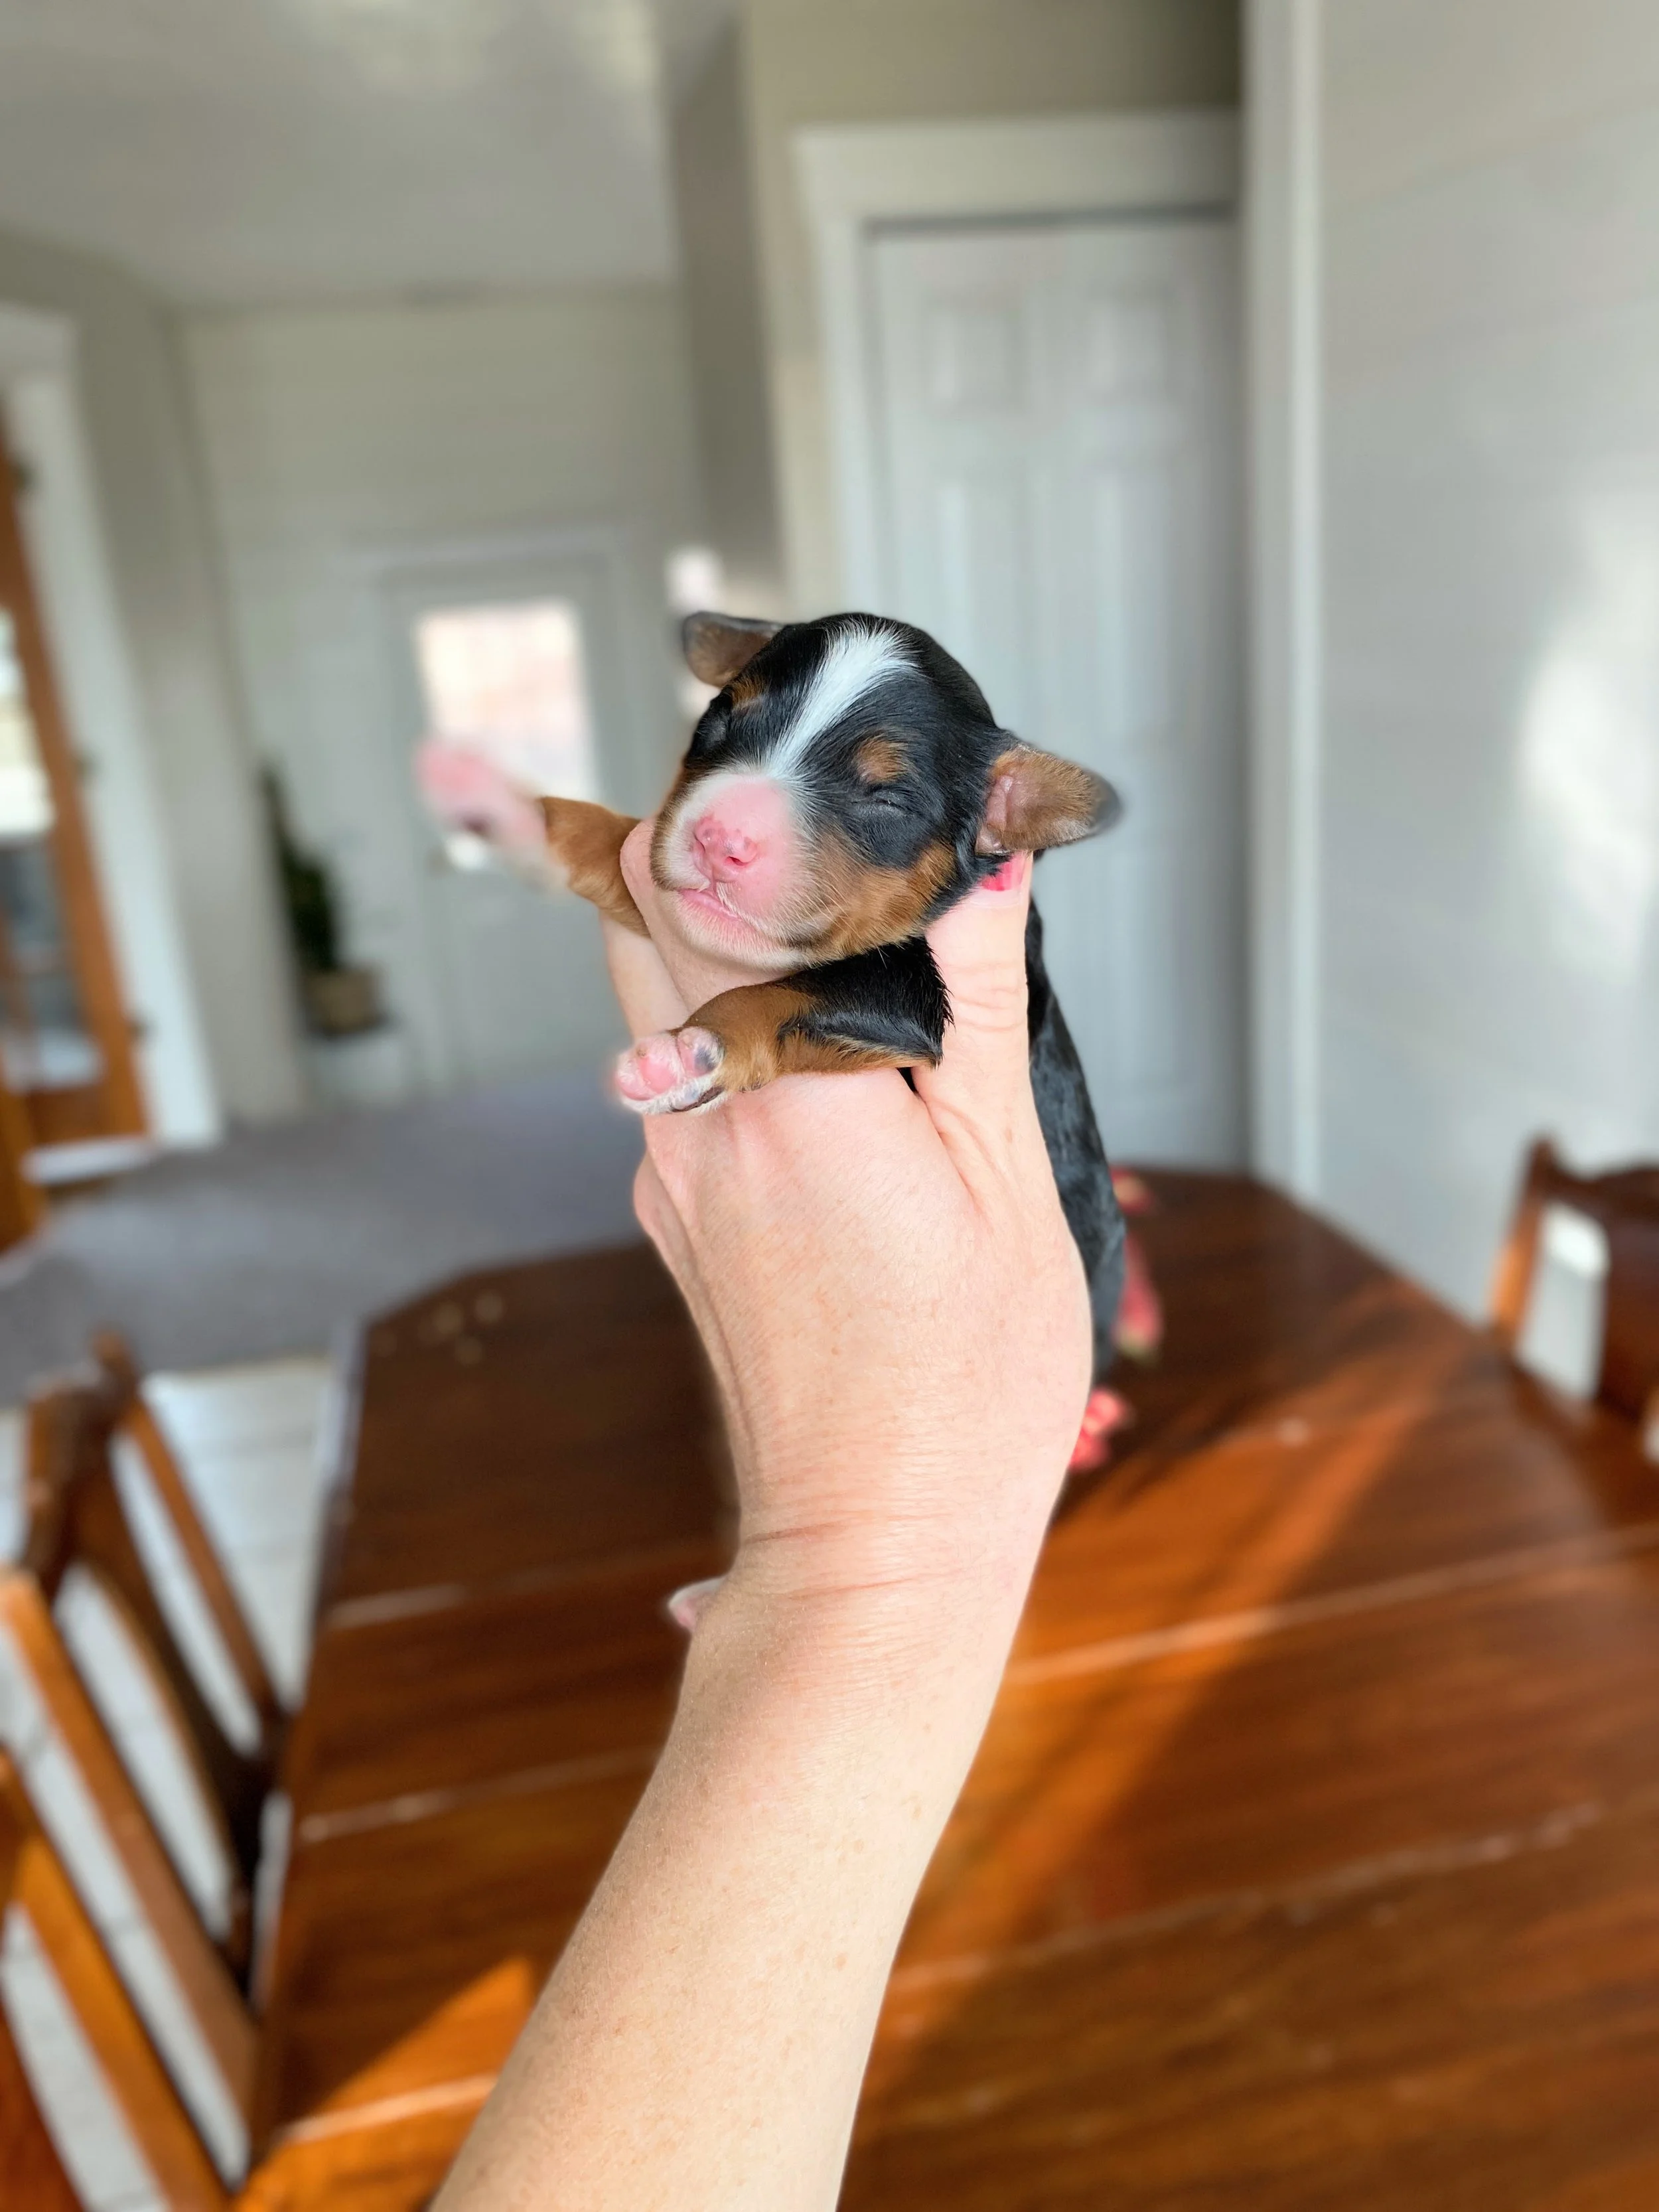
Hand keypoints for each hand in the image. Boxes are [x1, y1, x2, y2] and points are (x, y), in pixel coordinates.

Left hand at [604, 821, 1091, 1644]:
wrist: (876, 1546)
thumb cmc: (965, 1384)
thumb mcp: (1008, 1178)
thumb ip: (976, 1005)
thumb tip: (979, 863)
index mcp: (788, 1093)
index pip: (696, 877)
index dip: (731, 791)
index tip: (789, 743)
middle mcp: (695, 1119)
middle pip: (640, 912)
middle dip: (702, 839)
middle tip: (803, 815)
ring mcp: (668, 1172)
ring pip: (648, 991)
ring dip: (709, 929)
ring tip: (821, 920)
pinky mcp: (672, 1217)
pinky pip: (676, 1075)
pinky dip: (724, 1022)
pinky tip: (821, 1048)